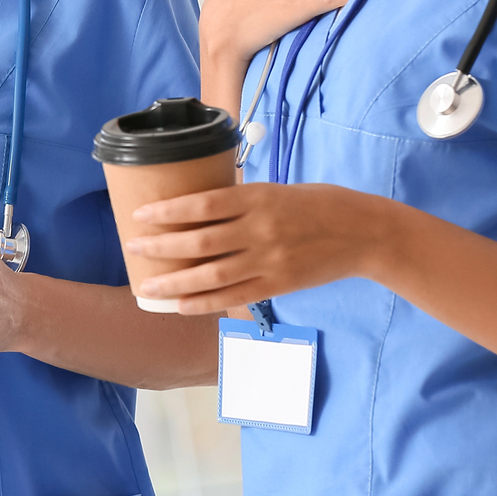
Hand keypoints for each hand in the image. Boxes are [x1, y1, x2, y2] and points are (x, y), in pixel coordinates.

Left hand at [123, 182, 397, 313]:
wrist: (363, 232)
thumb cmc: (318, 204)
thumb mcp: (277, 190)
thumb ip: (240, 200)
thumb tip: (198, 207)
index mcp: (258, 198)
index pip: (203, 203)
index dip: (168, 211)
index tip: (140, 215)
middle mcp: (260, 229)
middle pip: (200, 241)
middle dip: (161, 247)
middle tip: (133, 248)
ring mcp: (269, 260)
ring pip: (212, 275)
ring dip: (175, 282)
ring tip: (148, 285)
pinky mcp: (278, 284)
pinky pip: (235, 296)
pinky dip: (204, 303)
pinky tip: (181, 305)